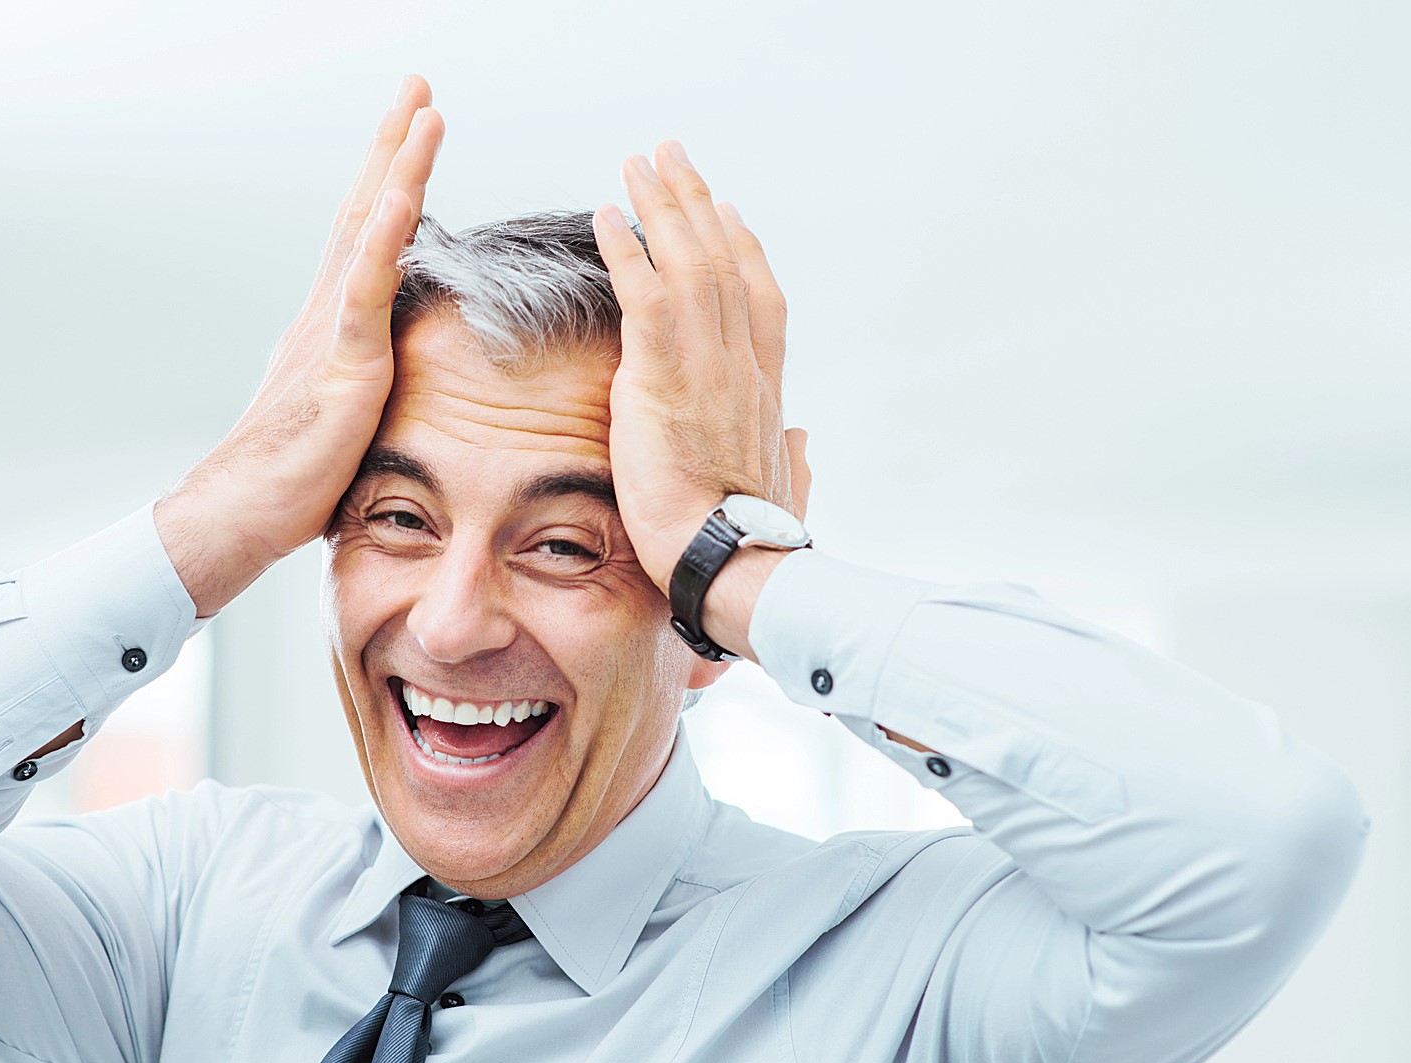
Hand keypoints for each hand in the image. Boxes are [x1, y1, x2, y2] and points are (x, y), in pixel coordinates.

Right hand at [155, 76, 443, 616]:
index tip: (414, 127)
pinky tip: (403, 199)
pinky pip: (366, 294)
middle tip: (417, 87)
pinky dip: (386, 242)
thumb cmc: (290, 483)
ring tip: (425, 113)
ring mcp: (331, 335)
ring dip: (399, 170)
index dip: (391, 179)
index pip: (366, 235)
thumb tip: (393, 376)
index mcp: (330, 326)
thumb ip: (369, 384)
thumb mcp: (345, 419)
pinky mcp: (342, 368)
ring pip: (368, 234)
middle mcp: (325, 314)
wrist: (240, 517)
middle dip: (392, 145)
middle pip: (363, 210)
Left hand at [590, 143, 809, 595]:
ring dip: (662, 205)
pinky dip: (627, 249)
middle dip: (696, 203)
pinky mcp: (663, 375)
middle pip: (723, 259)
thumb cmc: (749, 539)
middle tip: (673, 156)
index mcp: (765, 388)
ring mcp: (707, 363)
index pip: (760, 299)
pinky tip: (610, 215)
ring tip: (639, 162)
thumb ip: (791, 458)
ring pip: (688, 261)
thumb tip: (800, 441)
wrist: (728, 558)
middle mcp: (742, 362)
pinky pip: (644, 293)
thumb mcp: (780, 490)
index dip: (744, 249)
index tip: (728, 213)